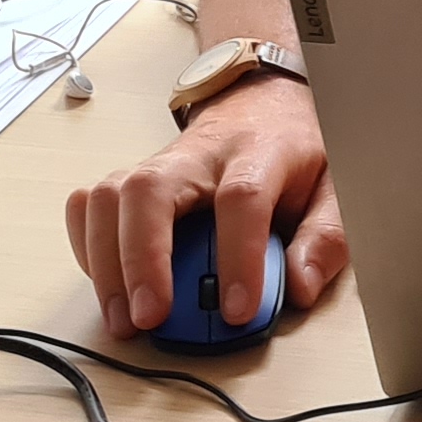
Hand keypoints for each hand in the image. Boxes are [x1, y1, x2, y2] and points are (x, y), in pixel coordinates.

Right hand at [62, 76, 348, 337]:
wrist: (260, 104)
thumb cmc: (292, 151)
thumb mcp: (334, 187)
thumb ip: (325, 238)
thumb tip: (300, 287)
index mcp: (258, 154)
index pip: (241, 198)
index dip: (239, 256)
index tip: (238, 310)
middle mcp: (198, 156)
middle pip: (150, 189)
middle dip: (143, 259)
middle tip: (151, 317)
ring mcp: (158, 164)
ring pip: (110, 197)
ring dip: (107, 262)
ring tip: (124, 318)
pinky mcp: (130, 180)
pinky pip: (90, 205)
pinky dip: (88, 246)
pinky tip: (107, 283)